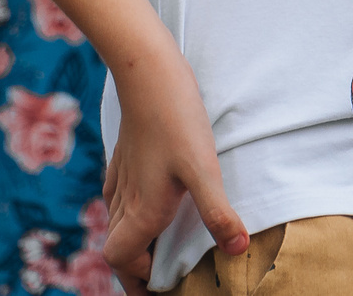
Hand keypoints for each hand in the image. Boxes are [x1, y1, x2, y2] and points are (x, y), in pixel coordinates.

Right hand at [100, 43, 248, 288]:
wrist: (148, 76)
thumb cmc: (175, 121)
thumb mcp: (203, 169)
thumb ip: (217, 212)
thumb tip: (237, 248)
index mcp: (142, 210)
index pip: (121, 260)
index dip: (139, 277)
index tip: (165, 280)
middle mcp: (125, 199)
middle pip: (116, 249)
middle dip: (134, 268)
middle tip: (161, 276)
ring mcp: (120, 179)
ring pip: (115, 225)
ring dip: (132, 242)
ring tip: (159, 247)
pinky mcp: (123, 161)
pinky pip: (117, 201)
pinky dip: (129, 217)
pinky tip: (150, 205)